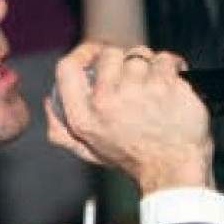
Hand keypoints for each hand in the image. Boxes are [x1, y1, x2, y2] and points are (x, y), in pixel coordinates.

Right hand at [45, 42, 213, 194]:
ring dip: (149, 66)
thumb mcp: (90, 150)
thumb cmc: (134, 158)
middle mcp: (107, 102)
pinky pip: (166, 59)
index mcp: (84, 117)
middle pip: (109, 54)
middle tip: (135, 80)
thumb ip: (63, 130)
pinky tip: (172, 85)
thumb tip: (50, 103)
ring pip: (140, 54)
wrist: (172, 170)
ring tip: (155, 89)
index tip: (95, 53)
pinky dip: (173, 68)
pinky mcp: (165, 85)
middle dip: (124, 61)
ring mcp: (137, 91)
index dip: (82, 53)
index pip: (67, 69)